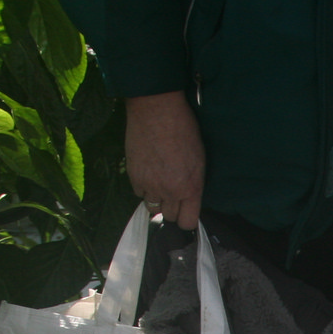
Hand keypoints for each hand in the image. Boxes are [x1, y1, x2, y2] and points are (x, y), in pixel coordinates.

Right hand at [125, 91, 205, 230]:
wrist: (156, 111)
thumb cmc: (184, 130)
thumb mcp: (199, 159)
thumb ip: (193, 183)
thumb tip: (188, 197)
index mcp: (191, 188)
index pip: (187, 222)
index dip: (187, 219)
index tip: (186, 212)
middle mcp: (170, 192)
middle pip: (169, 216)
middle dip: (171, 208)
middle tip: (172, 192)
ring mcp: (150, 186)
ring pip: (151, 207)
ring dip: (156, 198)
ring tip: (159, 181)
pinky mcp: (134, 177)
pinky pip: (138, 193)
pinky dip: (143, 186)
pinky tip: (147, 172)